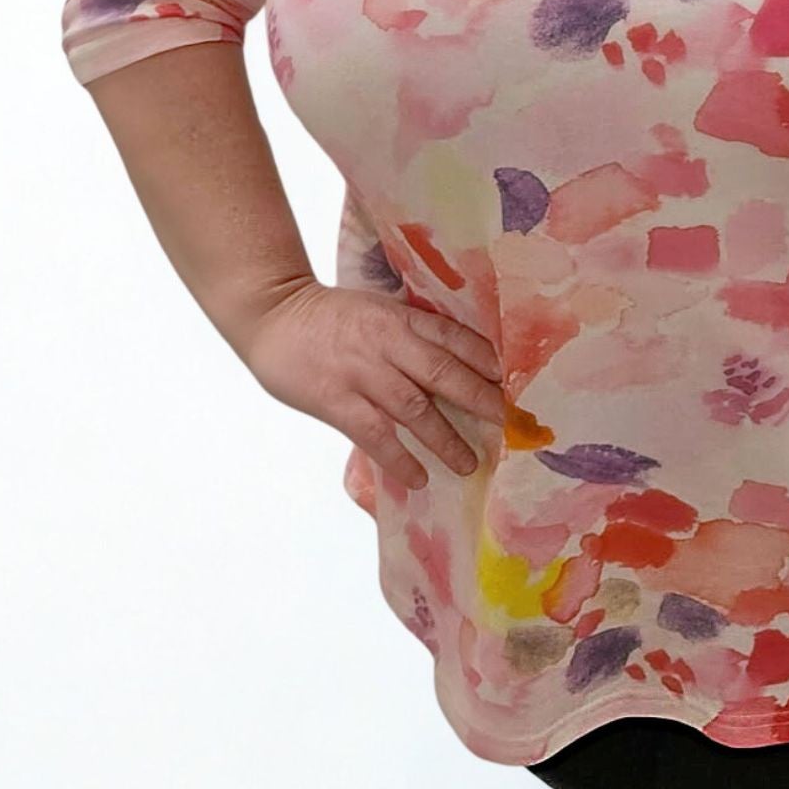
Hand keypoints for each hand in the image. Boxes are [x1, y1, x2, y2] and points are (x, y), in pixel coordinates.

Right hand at [241, 278, 507, 491]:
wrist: (274, 315)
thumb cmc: (331, 316)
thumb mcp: (378, 311)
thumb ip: (411, 334)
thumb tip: (455, 363)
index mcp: (401, 318)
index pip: (453, 337)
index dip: (485, 359)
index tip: (514, 380)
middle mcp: (387, 343)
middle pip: (443, 373)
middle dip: (479, 399)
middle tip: (508, 425)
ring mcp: (362, 373)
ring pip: (413, 409)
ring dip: (444, 438)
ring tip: (469, 463)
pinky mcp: (336, 400)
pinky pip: (374, 434)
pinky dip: (398, 458)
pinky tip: (417, 477)